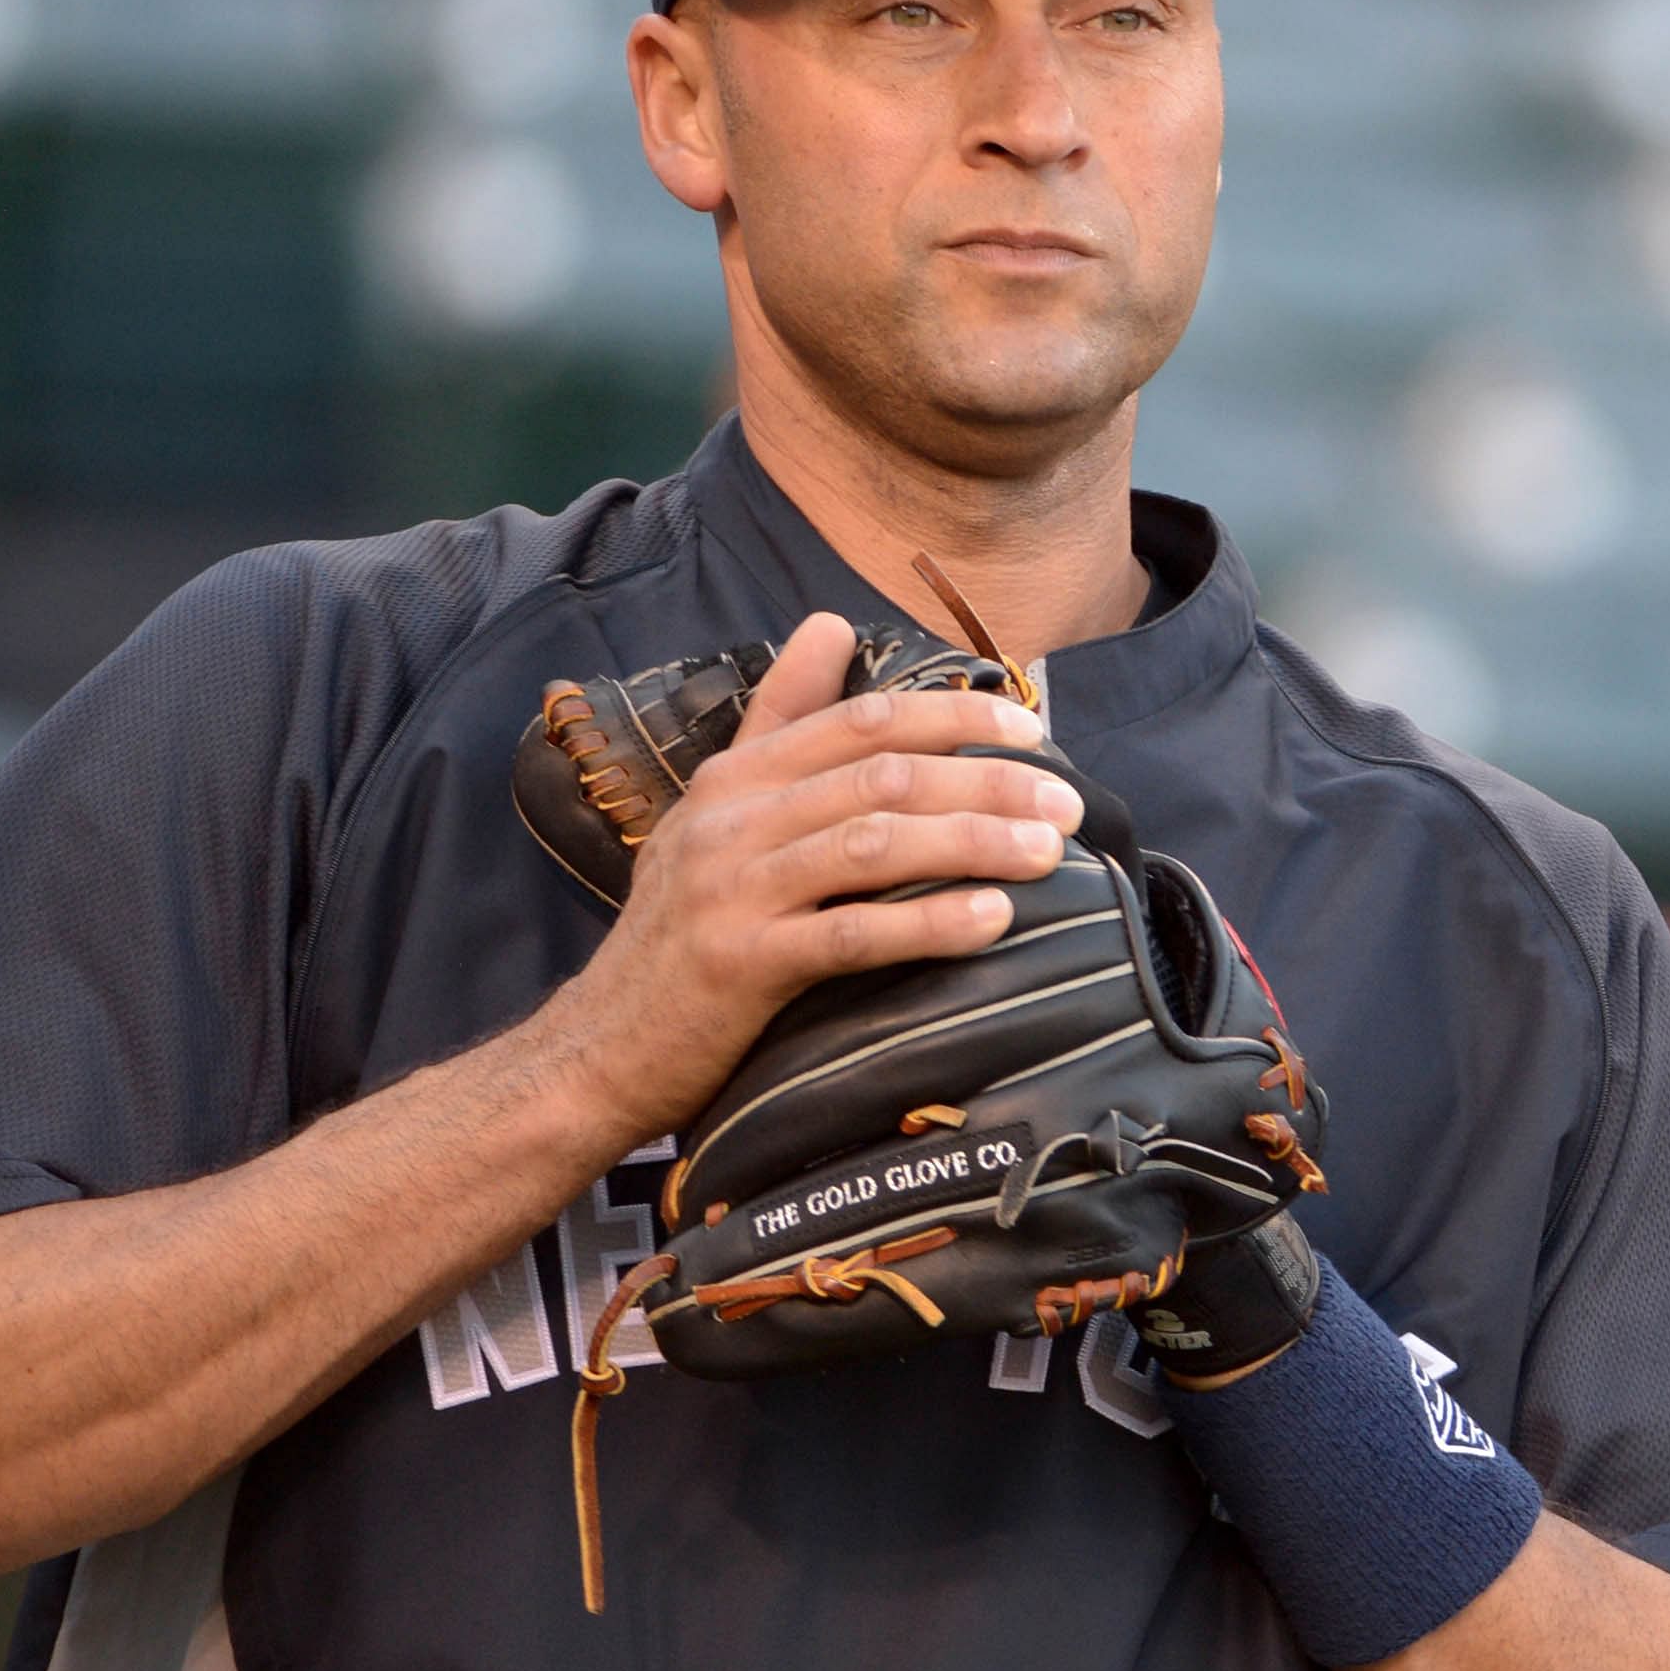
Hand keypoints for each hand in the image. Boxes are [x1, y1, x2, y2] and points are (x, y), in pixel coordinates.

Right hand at [525, 611, 1080, 1145]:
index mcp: (736, 777)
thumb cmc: (681, 931)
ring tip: (1049, 851)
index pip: (861, 721)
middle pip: (882, 776)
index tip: (1031, 728)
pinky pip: (852, 934)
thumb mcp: (717, 812)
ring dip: (974, 842)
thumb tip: (833, 625)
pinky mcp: (740, 964)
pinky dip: (929, 923)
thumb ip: (780, 721)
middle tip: (1068, 800)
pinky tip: (993, 919)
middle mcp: (732, 819)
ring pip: (874, 844)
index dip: (953, 716)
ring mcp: (732, 890)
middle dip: (986, 780)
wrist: (601, 1045)